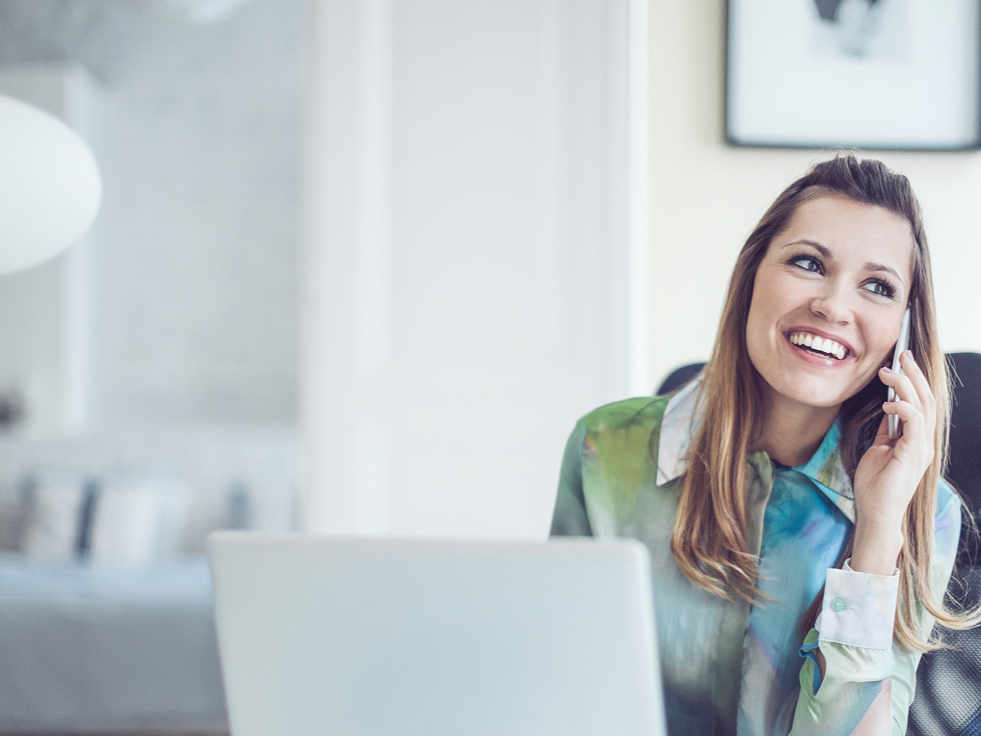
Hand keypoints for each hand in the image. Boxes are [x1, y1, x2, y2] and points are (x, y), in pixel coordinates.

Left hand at [850, 351, 935, 574]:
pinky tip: (888, 404)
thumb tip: (886, 411)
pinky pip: (914, 422)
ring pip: (922, 406)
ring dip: (907, 385)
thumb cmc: (875, 484)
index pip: (922, 403)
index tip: (902, 362)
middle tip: (902, 354)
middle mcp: (924, 442)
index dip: (915, 381)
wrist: (875, 512)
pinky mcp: (913, 454)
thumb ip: (887, 430)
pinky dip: (903, 408)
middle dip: (915, 374)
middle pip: (927, 399)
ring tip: (889, 371)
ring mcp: (921, 448)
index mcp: (917, 440)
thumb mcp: (879, 449)